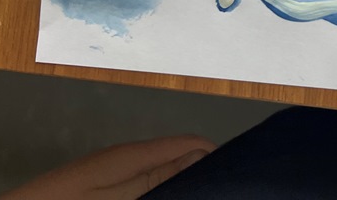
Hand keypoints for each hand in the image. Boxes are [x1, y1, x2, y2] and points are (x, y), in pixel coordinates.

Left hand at [0, 135, 214, 199]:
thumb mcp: (119, 198)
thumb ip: (159, 177)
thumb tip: (203, 153)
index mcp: (133, 155)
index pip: (190, 142)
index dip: (217, 155)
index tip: (236, 175)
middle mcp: (126, 155)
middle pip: (176, 154)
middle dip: (199, 170)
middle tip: (218, 189)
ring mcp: (112, 170)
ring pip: (159, 169)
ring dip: (178, 181)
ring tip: (195, 193)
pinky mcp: (100, 184)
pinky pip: (141, 179)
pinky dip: (157, 188)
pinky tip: (161, 198)